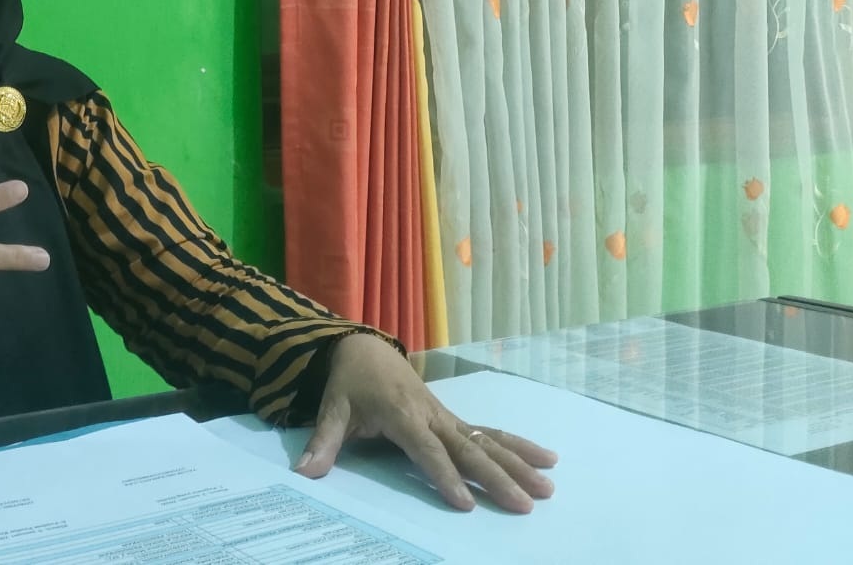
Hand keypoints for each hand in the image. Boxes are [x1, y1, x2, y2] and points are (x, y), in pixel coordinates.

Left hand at [294, 333, 557, 512]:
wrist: (364, 348)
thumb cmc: (349, 383)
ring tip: (548, 487)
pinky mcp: (455, 418)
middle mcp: (432, 415)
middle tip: (524, 503)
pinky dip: (519, 446)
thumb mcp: (332, 409)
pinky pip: (490, 433)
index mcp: (402, 414)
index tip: (465, 502)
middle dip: (497, 477)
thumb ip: (322, 442)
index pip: (426, 450)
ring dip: (519, 464)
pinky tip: (547, 460)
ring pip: (488, 441)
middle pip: (468, 450)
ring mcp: (447, 416)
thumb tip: (304, 473)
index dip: (444, 475)